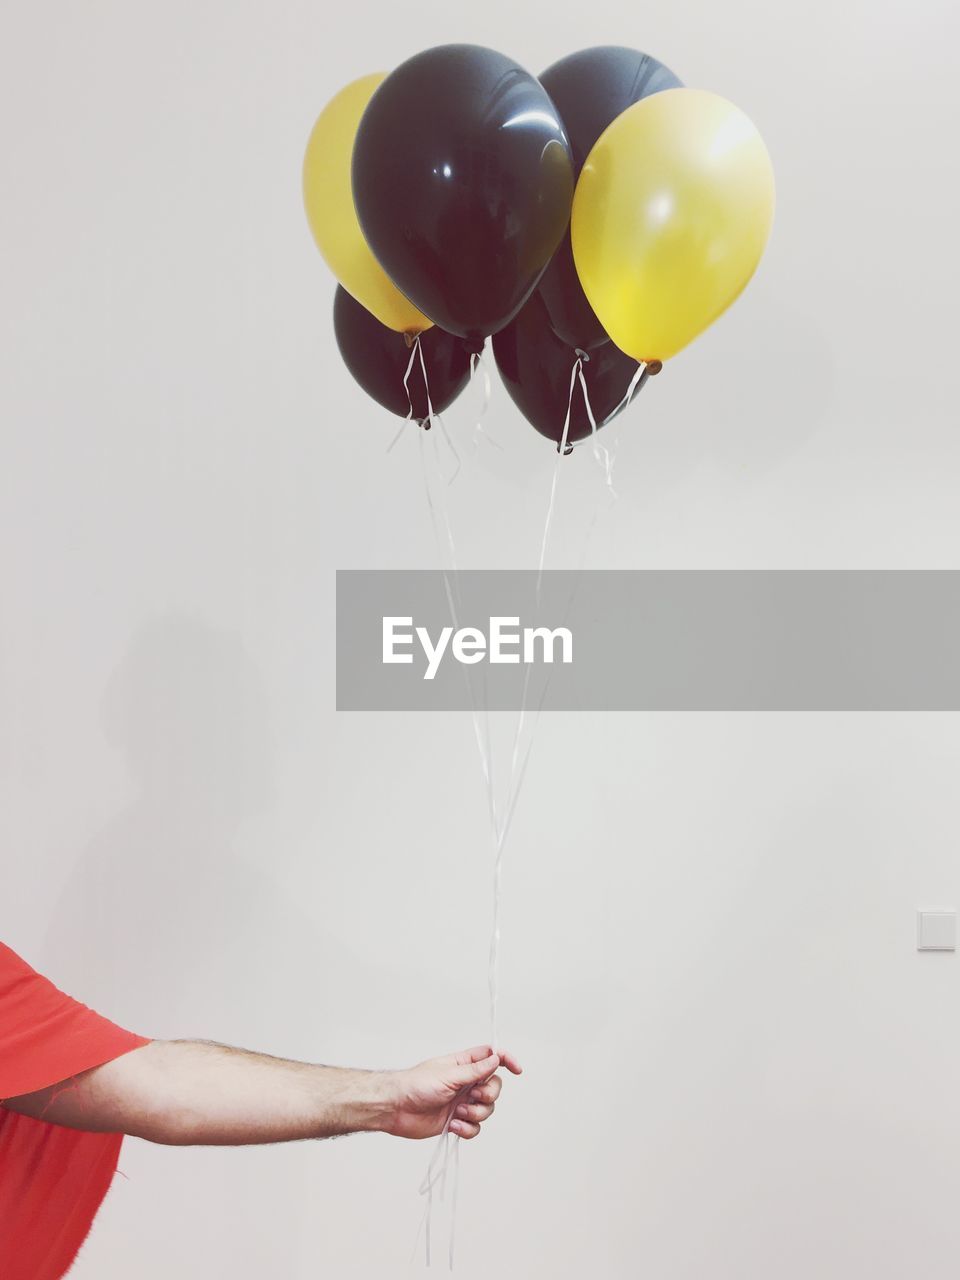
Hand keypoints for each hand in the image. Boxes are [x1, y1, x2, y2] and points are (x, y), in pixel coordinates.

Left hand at [379, 1045, 522, 1140]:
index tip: (517, 1070)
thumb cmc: (416, 1085)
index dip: (506, 1060)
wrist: (396, 1109)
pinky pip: (475, 1128)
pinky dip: (468, 1128)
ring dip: (476, 1113)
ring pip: (486, 1110)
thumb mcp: (448, 1075)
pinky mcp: (457, 1122)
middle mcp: (465, 1083)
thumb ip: (475, 1070)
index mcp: (463, 1065)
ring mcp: (461, 1103)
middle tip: (473, 1097)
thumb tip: (496, 1058)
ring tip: (458, 1113)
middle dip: (488, 1095)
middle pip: (494, 1087)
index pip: (491, 1057)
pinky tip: (454, 1126)